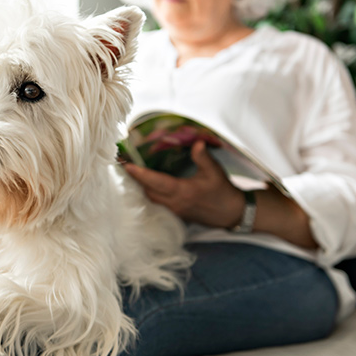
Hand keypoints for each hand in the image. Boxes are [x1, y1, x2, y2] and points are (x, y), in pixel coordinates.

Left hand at [123, 140, 244, 227]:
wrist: (231, 213)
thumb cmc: (223, 191)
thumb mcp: (214, 171)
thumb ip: (202, 157)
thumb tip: (196, 142)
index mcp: (183, 191)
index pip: (156, 182)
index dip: (140, 174)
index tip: (128, 165)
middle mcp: (175, 203)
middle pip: (148, 191)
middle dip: (136, 179)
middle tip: (125, 165)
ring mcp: (175, 210)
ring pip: (151, 199)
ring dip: (141, 187)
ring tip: (132, 173)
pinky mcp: (176, 214)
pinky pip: (157, 203)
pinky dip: (149, 193)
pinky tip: (146, 184)